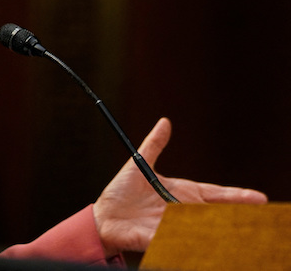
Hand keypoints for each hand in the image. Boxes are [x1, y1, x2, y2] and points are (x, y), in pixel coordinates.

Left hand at [93, 117, 267, 255]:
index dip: (237, 197)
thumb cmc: (122, 192)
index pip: (215, 195)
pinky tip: (201, 242)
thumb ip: (154, 145)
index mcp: (181, 194)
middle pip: (215, 214)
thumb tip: (165, 122)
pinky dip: (188, 242)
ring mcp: (173, 227)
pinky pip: (176, 242)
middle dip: (235, 216)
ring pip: (202, 229)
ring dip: (216, 230)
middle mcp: (182, 212)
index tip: (260, 198)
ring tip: (236, 231)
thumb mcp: (139, 164)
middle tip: (254, 215)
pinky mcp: (159, 239)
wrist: (104, 216)